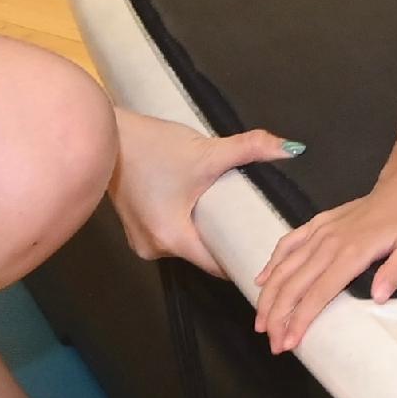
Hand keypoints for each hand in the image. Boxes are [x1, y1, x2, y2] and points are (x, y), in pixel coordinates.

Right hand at [110, 108, 299, 272]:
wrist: (104, 133)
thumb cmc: (152, 147)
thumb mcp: (207, 150)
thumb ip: (250, 149)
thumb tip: (292, 148)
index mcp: (172, 240)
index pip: (218, 264)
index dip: (243, 258)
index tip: (267, 252)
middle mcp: (153, 249)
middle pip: (203, 254)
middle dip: (227, 241)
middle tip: (255, 226)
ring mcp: (140, 239)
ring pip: (186, 243)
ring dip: (206, 232)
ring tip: (232, 216)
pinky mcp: (135, 225)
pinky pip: (171, 233)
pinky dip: (187, 224)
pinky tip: (201, 209)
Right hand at [252, 179, 396, 349]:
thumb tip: (379, 296)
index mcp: (351, 254)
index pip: (317, 294)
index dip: (299, 320)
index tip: (288, 343)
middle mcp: (328, 244)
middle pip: (294, 286)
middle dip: (278, 317)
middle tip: (272, 343)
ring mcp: (319, 233)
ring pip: (284, 268)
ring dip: (269, 297)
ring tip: (260, 322)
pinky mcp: (316, 225)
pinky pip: (288, 244)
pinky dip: (272, 263)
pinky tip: (262, 280)